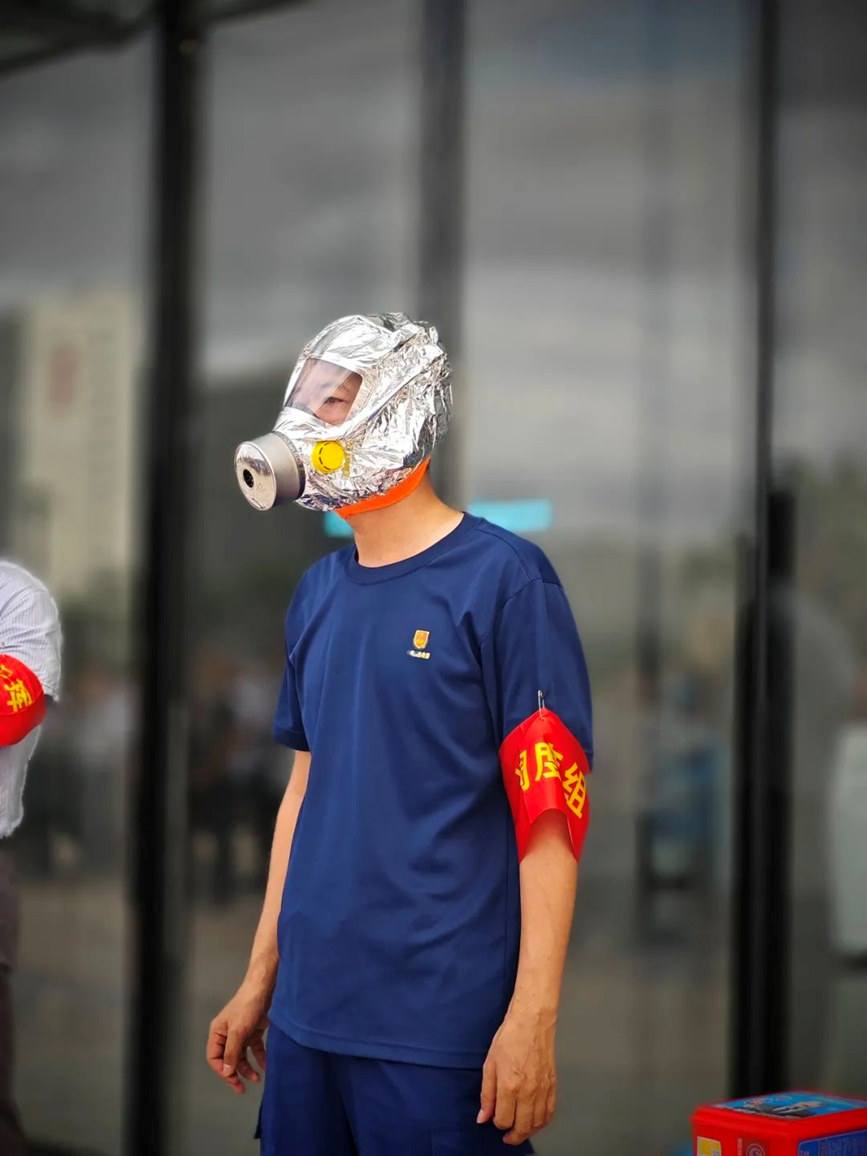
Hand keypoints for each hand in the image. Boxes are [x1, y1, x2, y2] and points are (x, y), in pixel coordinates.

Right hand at [206, 980, 269, 1094]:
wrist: (265, 988)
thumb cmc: (247, 1007)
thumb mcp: (238, 1032)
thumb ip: (231, 1053)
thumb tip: (226, 1072)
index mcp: (218, 1032)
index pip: (214, 1057)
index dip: (222, 1071)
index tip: (233, 1080)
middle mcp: (227, 1034)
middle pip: (228, 1059)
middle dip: (235, 1074)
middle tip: (242, 1088)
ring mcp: (241, 1033)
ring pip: (241, 1056)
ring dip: (248, 1068)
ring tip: (257, 1078)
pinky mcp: (254, 1030)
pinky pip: (255, 1049)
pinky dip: (259, 1058)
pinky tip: (266, 1066)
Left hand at [478, 1006, 556, 1145]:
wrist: (532, 1022)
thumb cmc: (509, 1038)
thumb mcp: (490, 1064)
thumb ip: (486, 1094)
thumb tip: (483, 1117)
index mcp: (509, 1086)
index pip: (503, 1120)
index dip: (497, 1123)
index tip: (494, 1118)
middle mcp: (528, 1092)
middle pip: (522, 1127)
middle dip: (513, 1135)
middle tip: (507, 1136)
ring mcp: (543, 1090)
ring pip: (537, 1124)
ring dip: (528, 1131)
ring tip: (520, 1129)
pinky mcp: (553, 1085)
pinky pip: (550, 1113)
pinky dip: (542, 1122)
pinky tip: (535, 1121)